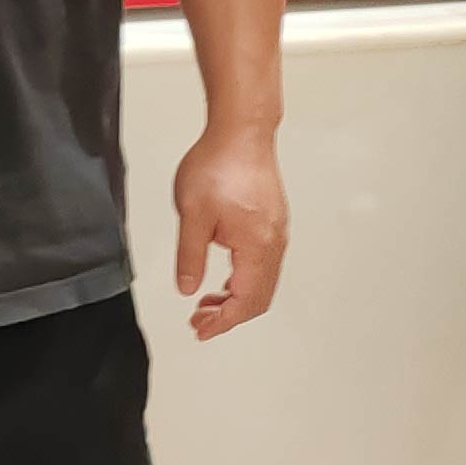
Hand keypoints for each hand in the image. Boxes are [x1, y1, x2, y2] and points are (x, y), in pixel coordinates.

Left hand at [173, 125, 287, 339]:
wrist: (241, 134)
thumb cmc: (218, 165)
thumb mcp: (191, 215)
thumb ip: (190, 257)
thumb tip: (188, 289)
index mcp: (257, 247)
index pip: (244, 301)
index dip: (222, 322)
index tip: (200, 331)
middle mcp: (274, 244)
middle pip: (258, 297)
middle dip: (229, 315)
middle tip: (199, 321)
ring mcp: (276, 233)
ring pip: (262, 282)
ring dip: (235, 298)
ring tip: (205, 303)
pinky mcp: (272, 223)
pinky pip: (262, 265)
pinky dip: (243, 280)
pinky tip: (221, 278)